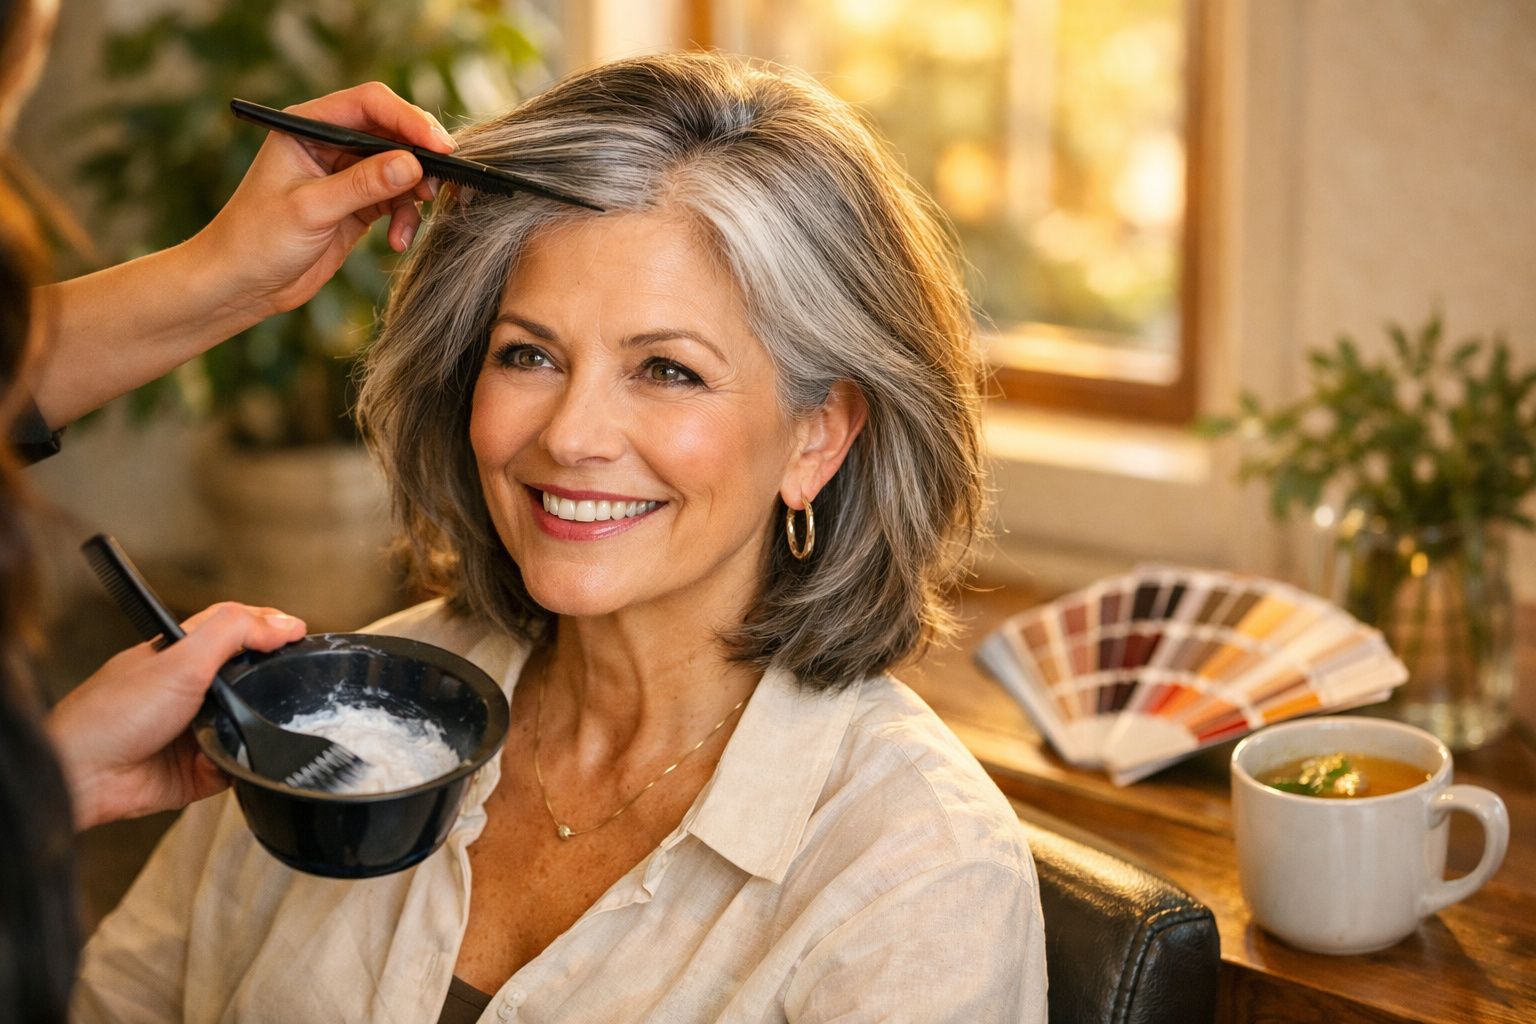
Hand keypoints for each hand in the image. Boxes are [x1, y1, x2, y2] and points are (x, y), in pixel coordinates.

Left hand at [45, 603, 306, 830]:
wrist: (84, 777)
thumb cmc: (112, 714)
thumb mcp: (180, 658)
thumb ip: (233, 633)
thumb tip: (282, 623)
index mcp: (181, 655)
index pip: (234, 627)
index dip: (268, 625)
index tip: (301, 632)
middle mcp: (190, 690)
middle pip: (248, 675)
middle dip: (272, 679)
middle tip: (297, 678)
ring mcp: (195, 730)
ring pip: (248, 721)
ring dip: (258, 724)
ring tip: (268, 720)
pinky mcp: (198, 769)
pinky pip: (237, 763)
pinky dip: (242, 762)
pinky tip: (238, 756)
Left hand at [189, 81, 455, 322]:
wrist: (241, 285)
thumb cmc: (257, 240)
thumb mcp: (311, 209)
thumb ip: (363, 185)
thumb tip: (412, 164)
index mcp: (308, 127)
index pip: (369, 104)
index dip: (408, 119)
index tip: (438, 146)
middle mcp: (330, 144)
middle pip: (392, 132)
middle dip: (419, 157)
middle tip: (443, 180)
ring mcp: (346, 175)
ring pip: (400, 169)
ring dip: (415, 193)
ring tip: (416, 217)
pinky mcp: (357, 206)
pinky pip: (397, 201)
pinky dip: (406, 218)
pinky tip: (398, 241)